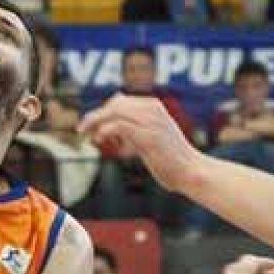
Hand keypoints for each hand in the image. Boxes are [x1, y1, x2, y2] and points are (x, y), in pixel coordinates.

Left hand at [79, 95, 200, 193]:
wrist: (191, 172)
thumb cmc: (170, 160)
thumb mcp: (150, 138)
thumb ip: (133, 130)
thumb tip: (106, 129)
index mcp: (154, 107)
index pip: (119, 101)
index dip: (102, 112)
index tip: (90, 126)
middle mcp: (153, 110)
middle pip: (114, 104)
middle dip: (95, 116)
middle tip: (82, 130)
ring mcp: (151, 122)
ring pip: (114, 112)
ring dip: (95, 122)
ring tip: (86, 135)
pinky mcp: (149, 137)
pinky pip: (119, 126)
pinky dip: (105, 131)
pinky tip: (99, 140)